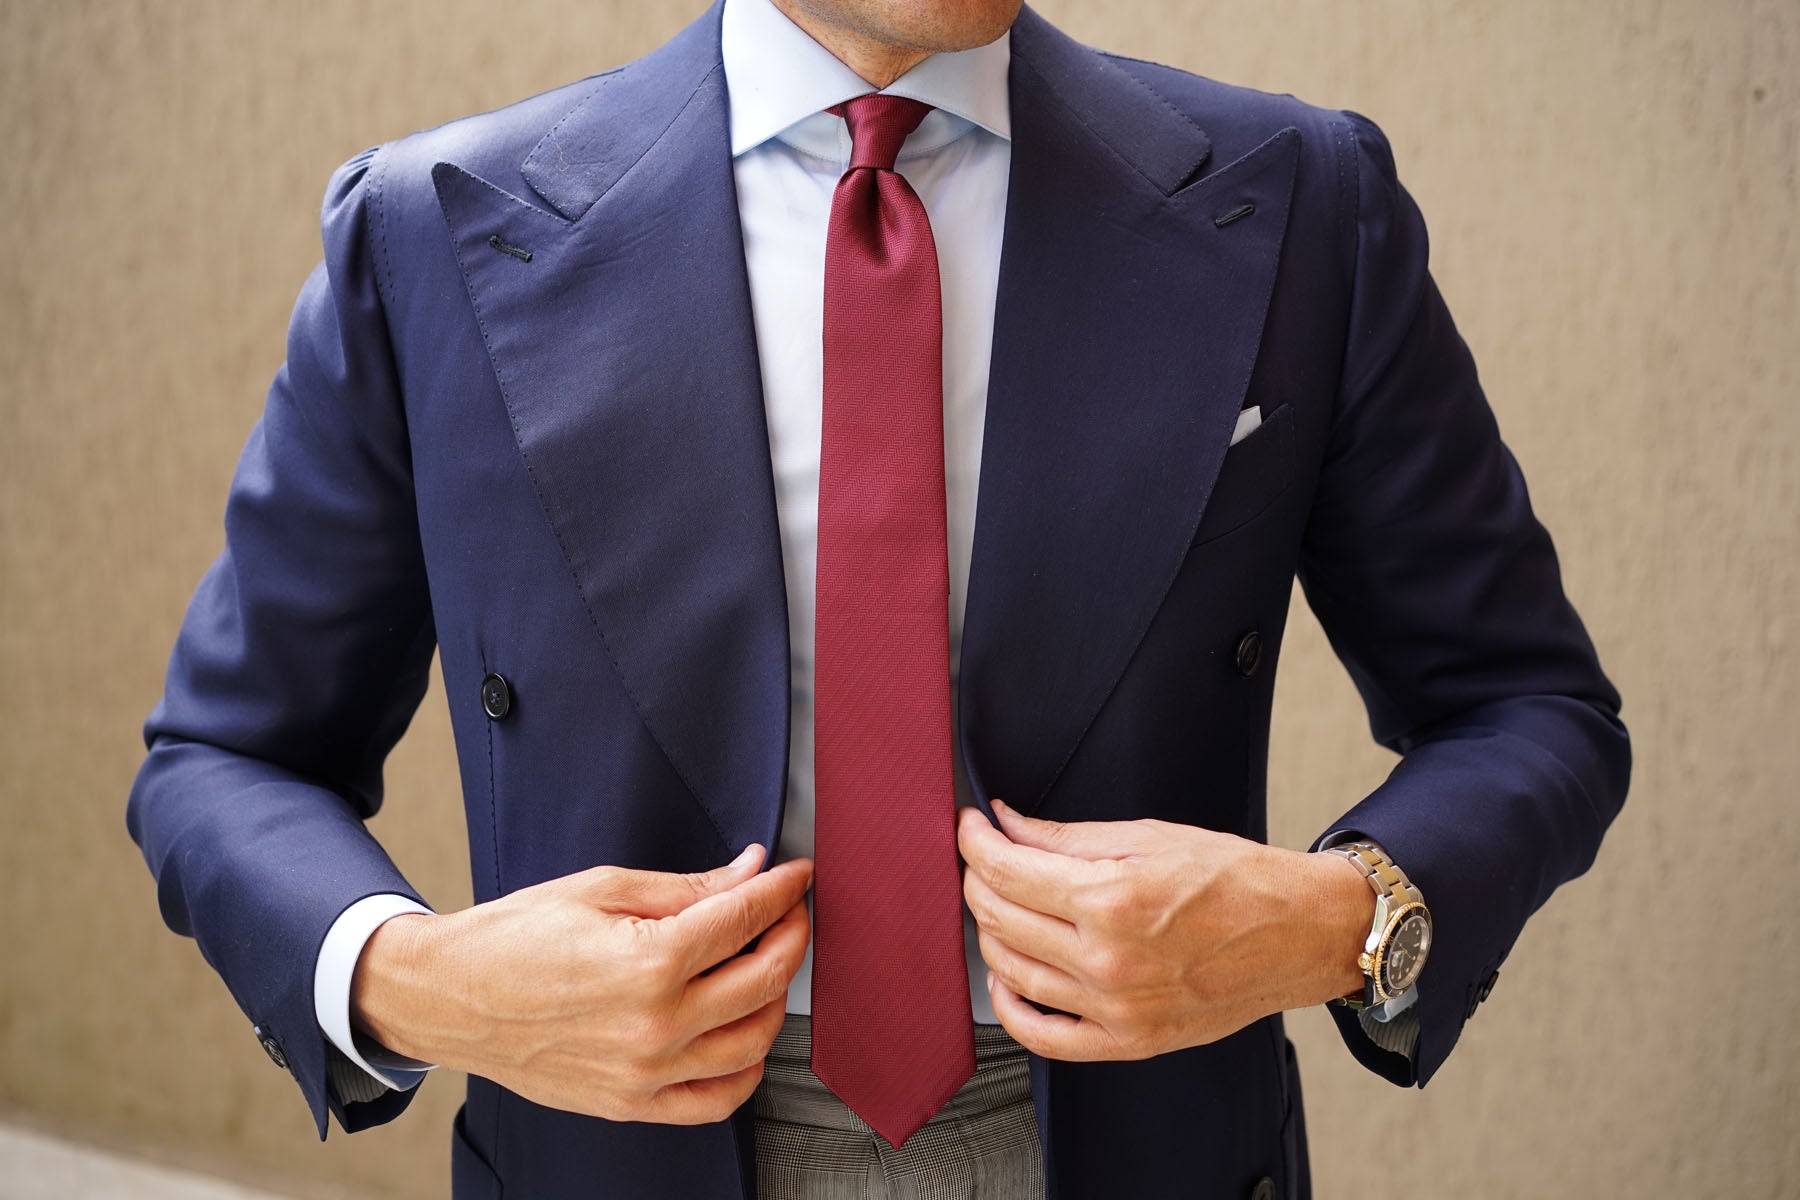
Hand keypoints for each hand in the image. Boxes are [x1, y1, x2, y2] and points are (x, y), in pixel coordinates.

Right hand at [350, 845, 812, 1123]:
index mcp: (650, 960)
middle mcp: (656, 1024)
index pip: (747, 920)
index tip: (796, 876)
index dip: (783, 891)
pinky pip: (716, 1101)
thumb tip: (748, 873)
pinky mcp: (631, 1104)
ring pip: (754, 1042)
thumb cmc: (513, 938)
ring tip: (764, 965)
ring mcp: (646, 1073)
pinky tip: (744, 1035)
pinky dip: (746, 1070)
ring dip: (776, 999)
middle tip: (788, 912)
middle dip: (790, 935)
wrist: (449, 998)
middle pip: (765, 979)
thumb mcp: (603, 888)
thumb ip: (688, 887)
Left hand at [956, 801, 1370, 1060]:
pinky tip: (1006, 977)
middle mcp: (1109, 960)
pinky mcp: (1129, 1041)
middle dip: (978, 879)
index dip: (975, 842)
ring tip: (995, 905)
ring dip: (988, 933)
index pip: (1007, 871)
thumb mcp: (1148, 836)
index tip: (971, 826)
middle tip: (982, 858)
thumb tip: (1008, 825)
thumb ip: (1066, 837)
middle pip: (1000, 919)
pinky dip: (1010, 1007)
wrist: (1297, 934)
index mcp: (1113, 899)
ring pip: (1011, 972)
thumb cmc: (1234, 879)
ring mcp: (1117, 1009)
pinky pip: (1043, 1037)